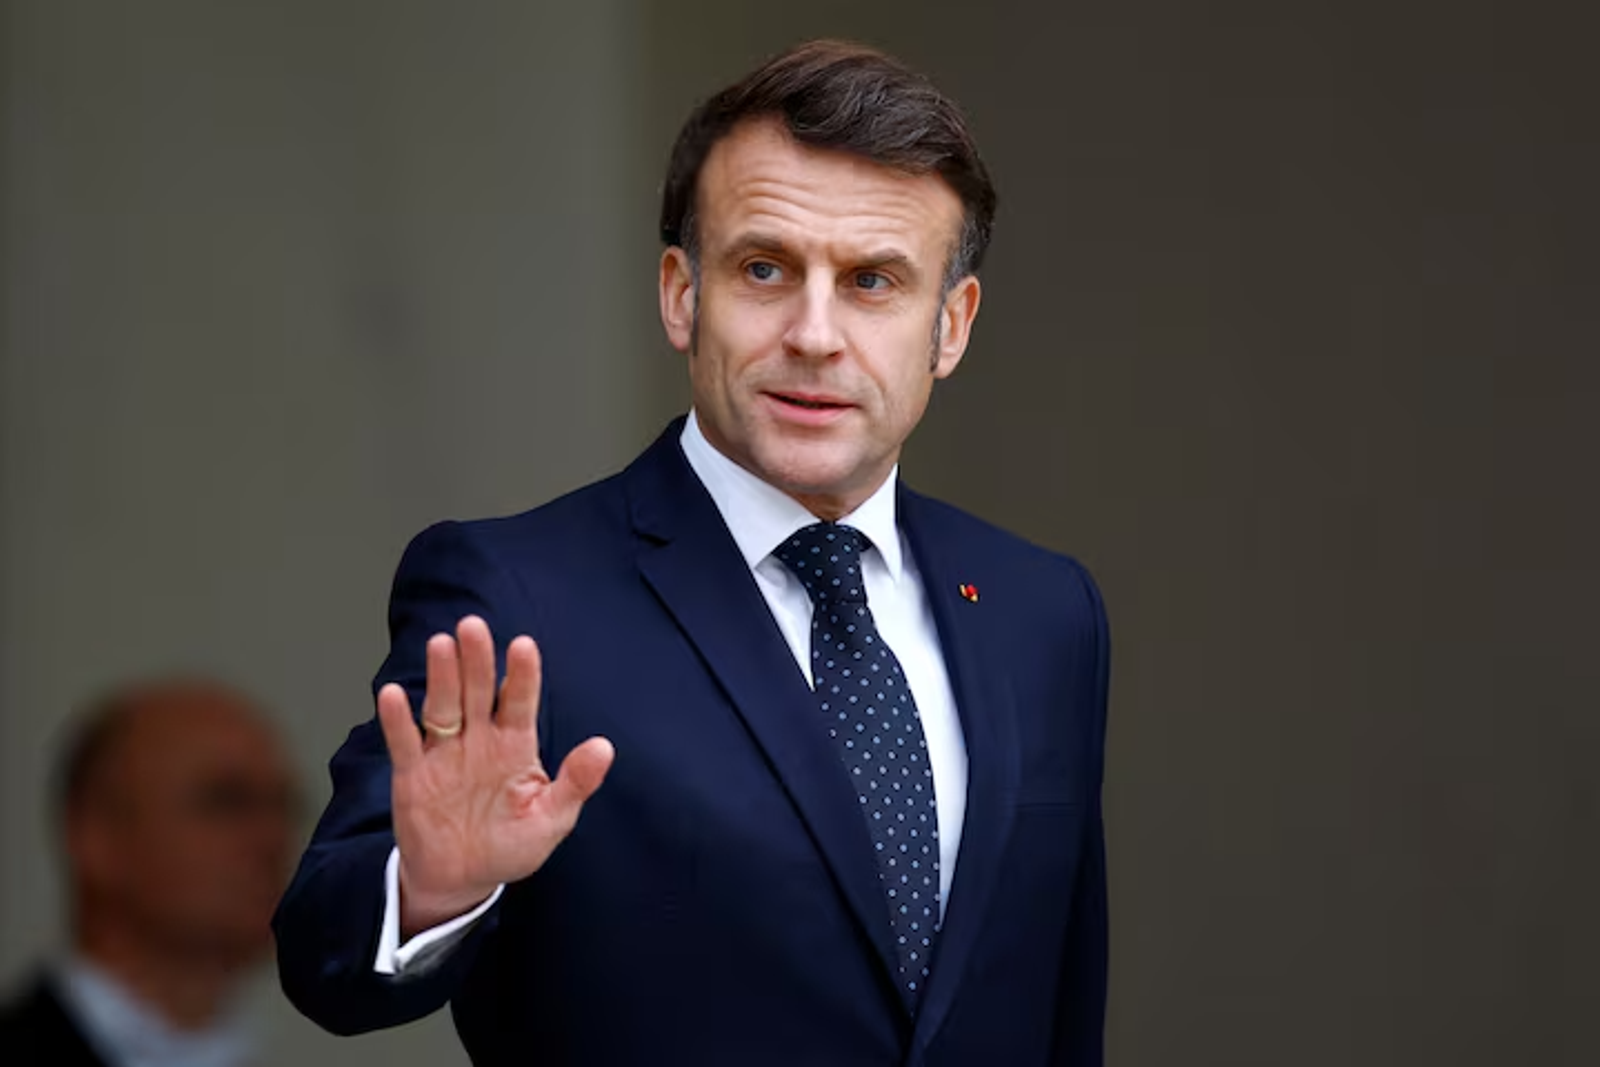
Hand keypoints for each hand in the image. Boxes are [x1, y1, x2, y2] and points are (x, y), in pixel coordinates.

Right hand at [376, 615, 613, 937]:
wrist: (462, 879)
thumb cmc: (511, 845)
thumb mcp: (551, 819)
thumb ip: (575, 783)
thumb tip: (604, 747)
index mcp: (515, 745)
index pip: (519, 701)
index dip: (522, 674)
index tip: (523, 646)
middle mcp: (479, 740)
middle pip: (477, 692)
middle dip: (476, 660)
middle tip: (474, 626)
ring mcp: (444, 754)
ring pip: (442, 707)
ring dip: (441, 677)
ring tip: (441, 644)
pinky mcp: (412, 775)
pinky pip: (404, 744)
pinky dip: (398, 721)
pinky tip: (392, 695)